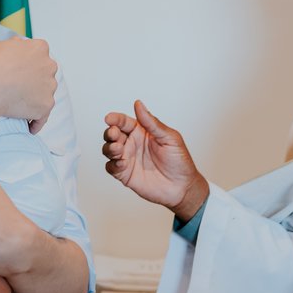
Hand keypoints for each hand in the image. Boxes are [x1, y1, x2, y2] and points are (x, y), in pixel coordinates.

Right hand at [0, 37, 56, 124]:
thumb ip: (13, 45)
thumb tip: (17, 43)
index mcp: (39, 47)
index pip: (39, 56)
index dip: (30, 65)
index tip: (22, 72)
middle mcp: (49, 65)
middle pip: (46, 74)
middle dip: (36, 81)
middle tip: (20, 89)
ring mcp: (49, 86)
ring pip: (46, 94)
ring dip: (36, 100)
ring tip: (22, 108)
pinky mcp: (46, 106)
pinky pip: (43, 117)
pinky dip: (36, 122)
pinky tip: (29, 127)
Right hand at [103, 100, 208, 222]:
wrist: (183, 187)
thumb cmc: (179, 161)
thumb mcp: (170, 138)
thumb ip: (152, 123)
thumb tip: (139, 104)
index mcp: (141, 131)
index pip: (124, 121)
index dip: (115, 119)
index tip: (110, 118)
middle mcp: (132, 143)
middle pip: (112, 134)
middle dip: (110, 132)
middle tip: (114, 134)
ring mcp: (127, 158)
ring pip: (109, 149)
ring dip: (109, 148)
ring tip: (118, 149)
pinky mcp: (125, 174)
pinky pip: (111, 167)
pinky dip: (112, 164)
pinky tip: (121, 163)